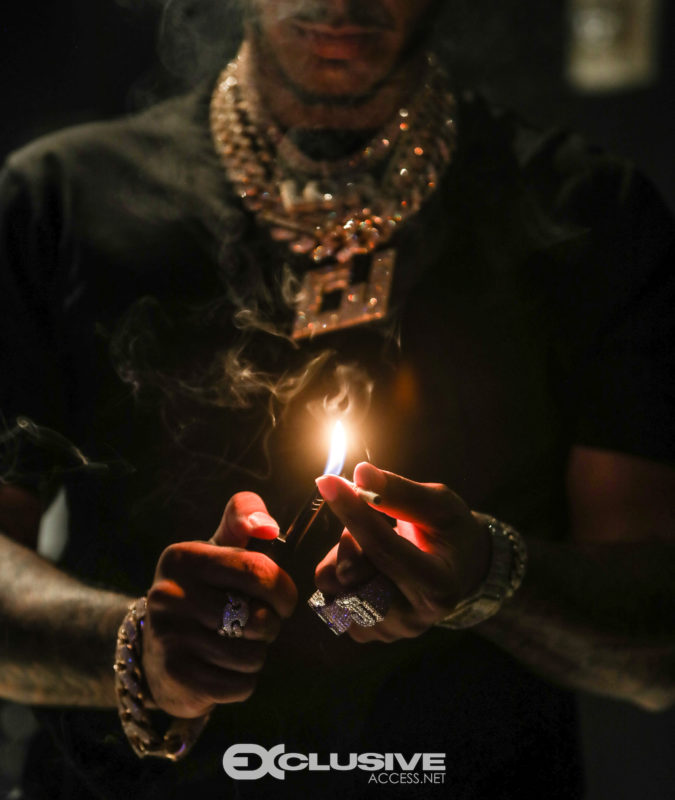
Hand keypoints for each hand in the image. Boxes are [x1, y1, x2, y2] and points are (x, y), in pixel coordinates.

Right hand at [143, 493, 296, 717]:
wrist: (156, 651)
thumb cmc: (204, 590)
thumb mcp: (218, 547)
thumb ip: (243, 518)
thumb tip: (268, 524)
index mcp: (184, 557)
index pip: (257, 571)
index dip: (283, 590)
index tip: (283, 600)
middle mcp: (169, 594)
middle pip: (257, 618)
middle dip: (271, 625)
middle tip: (260, 624)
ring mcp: (169, 636)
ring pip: (250, 655)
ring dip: (256, 655)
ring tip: (239, 644)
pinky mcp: (174, 676)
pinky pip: (238, 685)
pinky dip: (243, 681)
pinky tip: (225, 668)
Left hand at [314, 463, 490, 642]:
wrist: (459, 572)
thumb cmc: (452, 533)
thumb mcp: (440, 505)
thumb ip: (401, 492)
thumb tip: (361, 474)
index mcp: (439, 586)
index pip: (384, 549)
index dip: (353, 512)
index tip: (328, 481)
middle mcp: (412, 618)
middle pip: (353, 573)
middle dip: (351, 537)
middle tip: (370, 517)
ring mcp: (387, 631)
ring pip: (335, 586)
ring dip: (344, 554)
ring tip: (372, 544)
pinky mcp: (366, 633)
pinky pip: (331, 596)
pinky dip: (340, 572)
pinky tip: (367, 564)